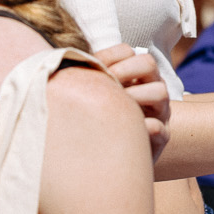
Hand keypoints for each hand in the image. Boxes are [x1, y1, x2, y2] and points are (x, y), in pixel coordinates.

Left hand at [92, 45, 170, 166]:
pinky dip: (145, 127)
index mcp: (133, 76)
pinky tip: (125, 132)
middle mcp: (149, 89)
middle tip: (108, 82)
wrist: (107, 162)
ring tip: (116, 108)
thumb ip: (82, 81)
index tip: (95, 67)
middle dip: (126, 69)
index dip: (111, 55)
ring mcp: (159, 112)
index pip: (129, 52)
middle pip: (148, 63)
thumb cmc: (95, 124)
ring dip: (136, 96)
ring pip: (160, 91)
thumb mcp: (91, 98)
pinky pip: (160, 128)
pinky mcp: (161, 137)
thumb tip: (51, 61)